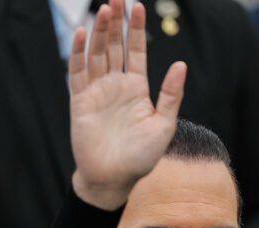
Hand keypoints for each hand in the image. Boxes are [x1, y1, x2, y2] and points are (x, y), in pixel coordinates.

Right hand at [69, 0, 186, 209]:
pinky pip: (78, 73)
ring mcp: (97, 92)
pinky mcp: (80, 101)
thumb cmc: (141, 157)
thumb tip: (180, 65)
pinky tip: (83, 35)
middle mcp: (116, 85)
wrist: (114, 179)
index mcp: (137, 88)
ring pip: (97, 54)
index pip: (135, 51)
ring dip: (100, 32)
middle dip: (116, 22)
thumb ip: (171, 95)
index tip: (138, 6)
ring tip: (103, 10)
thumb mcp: (163, 125)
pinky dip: (78, 53)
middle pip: (115, 46)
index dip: (136, 29)